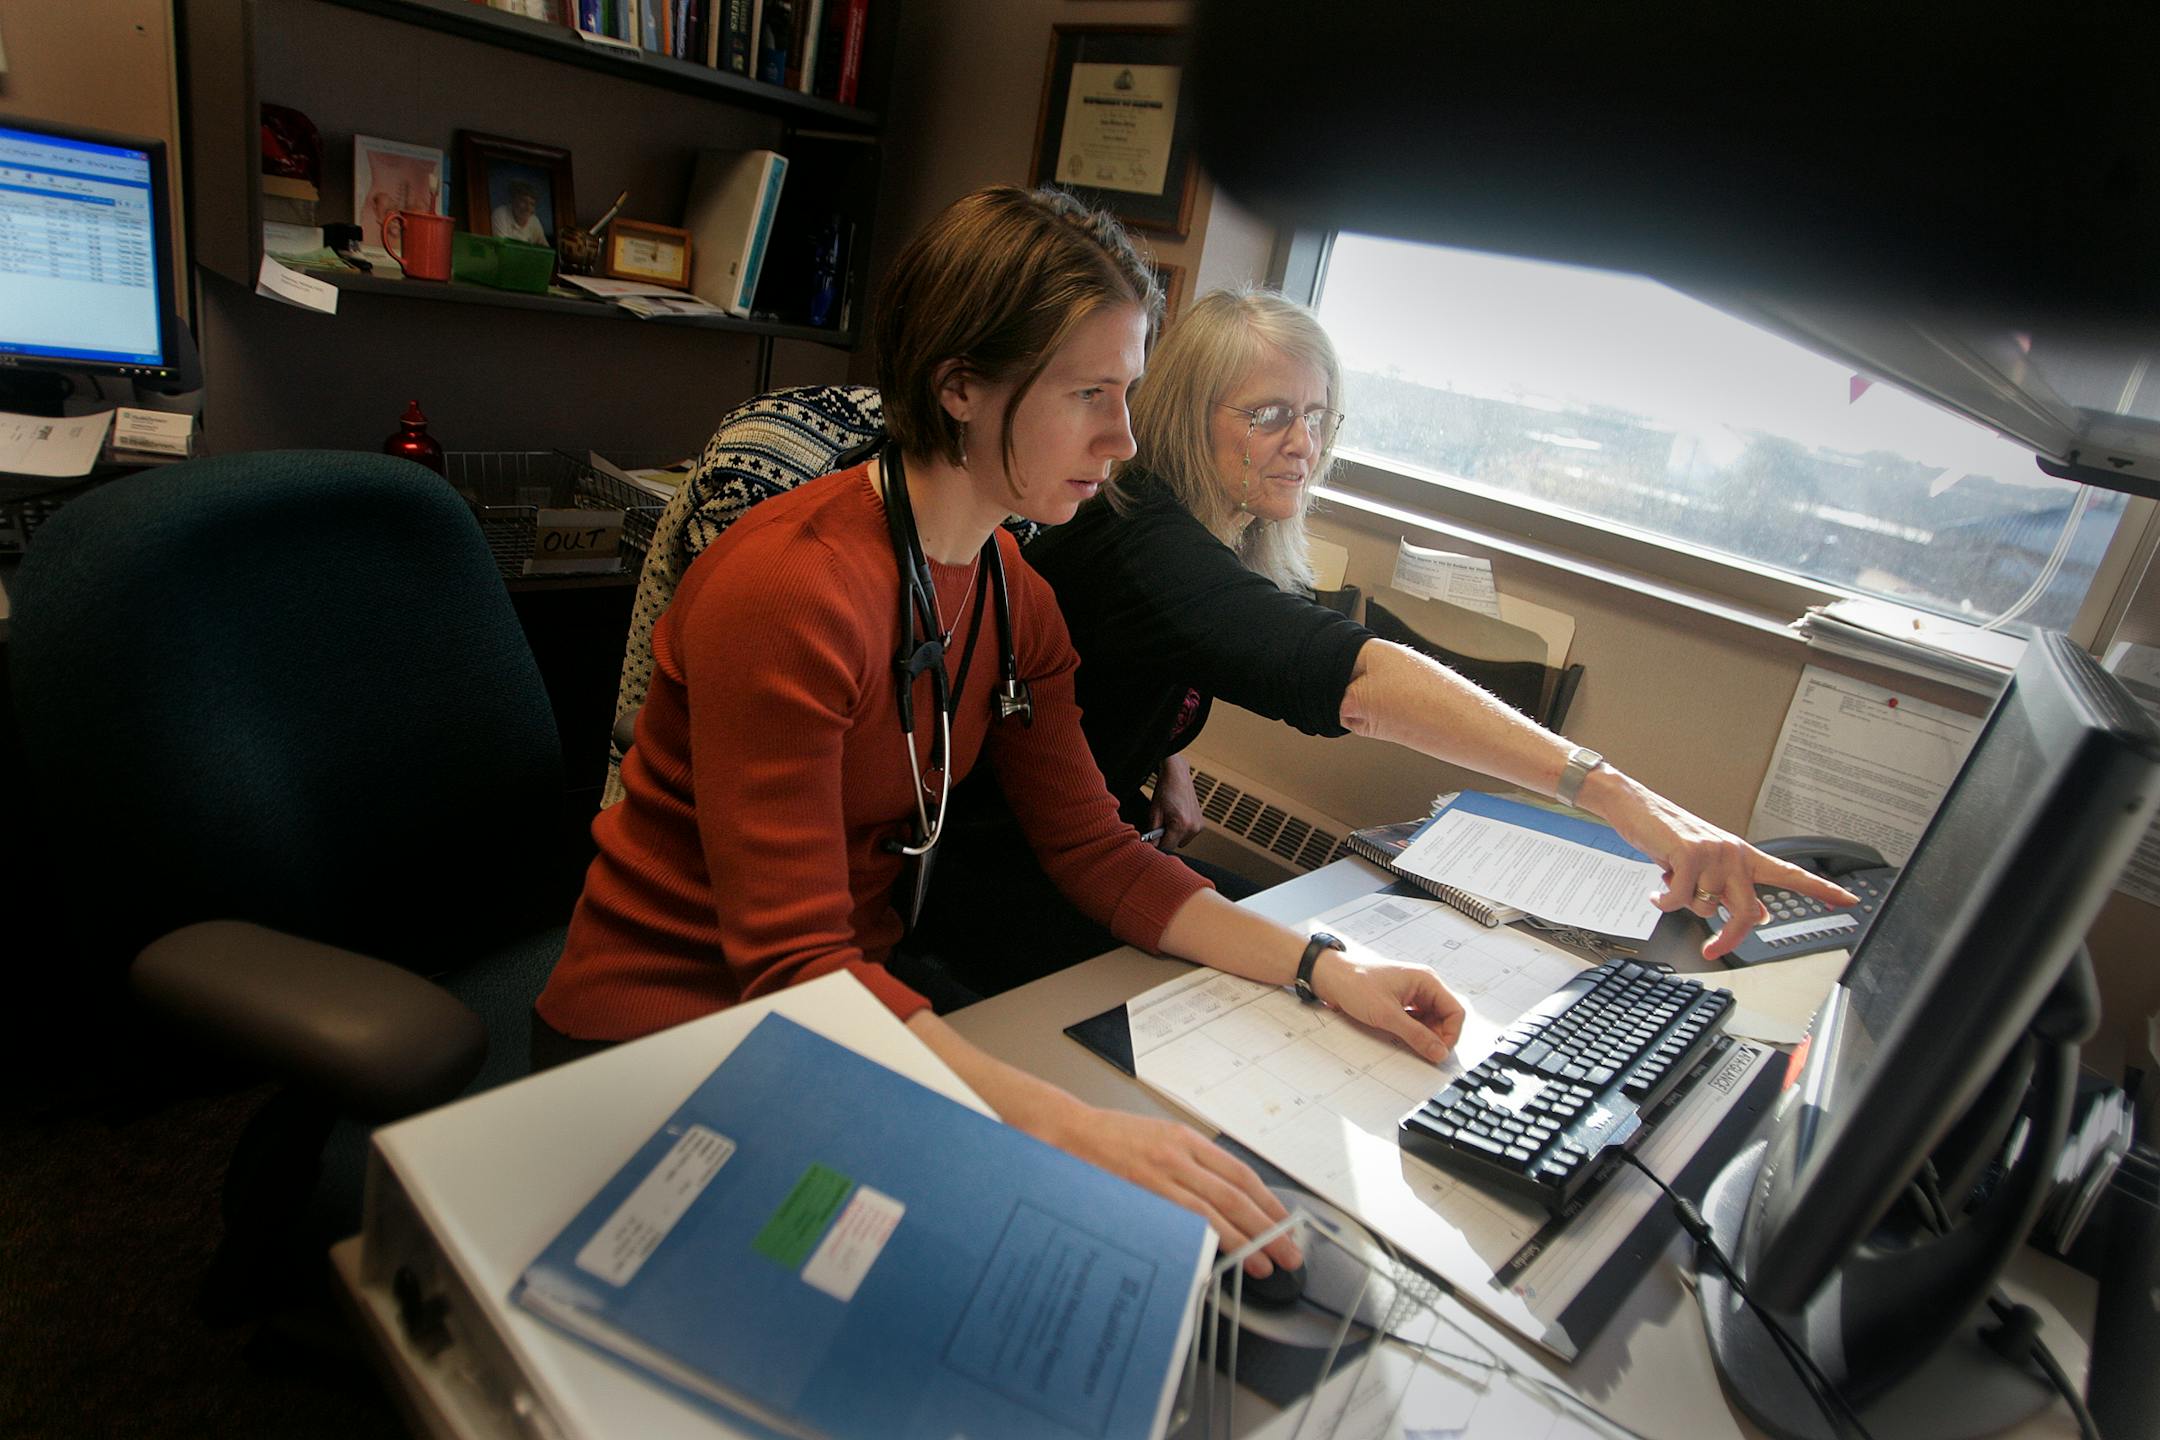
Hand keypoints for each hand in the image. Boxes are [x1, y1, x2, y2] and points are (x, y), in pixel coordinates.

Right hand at [1047, 1104, 1302, 1278]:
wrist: (1065, 1132)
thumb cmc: (1109, 1139)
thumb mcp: (1157, 1138)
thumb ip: (1188, 1164)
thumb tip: (1222, 1200)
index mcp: (1186, 1139)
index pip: (1240, 1174)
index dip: (1267, 1202)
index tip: (1285, 1223)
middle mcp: (1178, 1155)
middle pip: (1235, 1196)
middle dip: (1268, 1228)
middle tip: (1289, 1252)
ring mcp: (1159, 1177)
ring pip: (1214, 1213)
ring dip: (1245, 1241)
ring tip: (1265, 1263)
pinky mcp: (1140, 1196)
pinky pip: (1180, 1222)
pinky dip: (1204, 1241)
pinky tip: (1220, 1258)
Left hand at [1148, 753, 1204, 850]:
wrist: (1177, 776)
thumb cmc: (1166, 790)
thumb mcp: (1154, 813)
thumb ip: (1153, 833)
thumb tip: (1151, 846)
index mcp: (1182, 825)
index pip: (1167, 846)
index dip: (1157, 843)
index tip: (1151, 837)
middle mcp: (1193, 827)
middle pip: (1175, 845)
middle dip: (1166, 838)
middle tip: (1161, 823)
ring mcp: (1199, 826)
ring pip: (1181, 841)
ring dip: (1174, 835)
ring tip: (1169, 819)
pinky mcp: (1201, 824)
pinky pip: (1188, 835)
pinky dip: (1181, 830)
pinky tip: (1177, 818)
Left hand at [1312, 945, 1465, 1062]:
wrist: (1330, 977)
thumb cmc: (1355, 984)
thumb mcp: (1387, 1014)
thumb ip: (1416, 1035)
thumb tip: (1439, 1052)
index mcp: (1427, 980)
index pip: (1455, 1011)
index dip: (1451, 1034)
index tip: (1439, 1052)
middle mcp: (1423, 985)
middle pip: (1445, 1017)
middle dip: (1437, 1036)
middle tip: (1424, 1053)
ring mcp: (1412, 994)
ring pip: (1431, 1021)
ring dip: (1424, 1035)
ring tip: (1408, 1042)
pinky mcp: (1401, 1002)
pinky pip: (1417, 1021)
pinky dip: (1413, 1032)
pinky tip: (1401, 1037)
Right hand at [1595, 776, 1859, 960]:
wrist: (1636, 806)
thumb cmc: (1669, 836)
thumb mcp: (1708, 865)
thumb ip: (1734, 889)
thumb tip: (1761, 915)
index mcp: (1743, 855)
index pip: (1790, 874)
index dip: (1822, 890)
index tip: (1849, 901)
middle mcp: (1735, 854)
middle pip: (1747, 912)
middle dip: (1728, 938)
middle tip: (1711, 950)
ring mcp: (1714, 854)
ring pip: (1707, 908)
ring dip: (1683, 904)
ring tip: (1670, 884)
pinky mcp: (1689, 855)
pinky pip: (1679, 901)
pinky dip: (1664, 902)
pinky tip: (1657, 890)